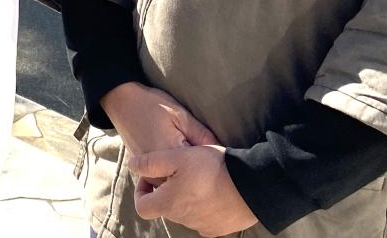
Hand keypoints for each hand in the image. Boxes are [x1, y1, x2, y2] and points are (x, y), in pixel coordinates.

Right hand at [101, 82, 217, 190]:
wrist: (122, 101)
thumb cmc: (153, 105)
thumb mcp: (181, 115)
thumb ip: (201, 135)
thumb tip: (223, 153)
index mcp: (170, 154)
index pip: (200, 173)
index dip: (213, 172)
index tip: (220, 166)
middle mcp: (156, 169)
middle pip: (185, 187)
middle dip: (198, 182)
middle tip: (208, 170)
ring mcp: (147, 173)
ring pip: (172, 190)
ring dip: (184, 185)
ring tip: (196, 173)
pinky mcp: (141, 171)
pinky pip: (160, 185)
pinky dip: (171, 182)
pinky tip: (179, 172)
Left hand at [129, 145, 257, 236]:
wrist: (253, 185)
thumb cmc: (212, 168)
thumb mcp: (177, 157)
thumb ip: (150, 162)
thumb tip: (133, 166)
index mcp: (170, 204)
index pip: (142, 208)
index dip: (141, 191)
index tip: (150, 177)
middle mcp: (184, 220)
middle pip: (165, 208)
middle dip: (166, 190)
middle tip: (177, 171)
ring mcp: (203, 227)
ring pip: (184, 212)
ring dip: (184, 197)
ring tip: (198, 177)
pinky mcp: (220, 229)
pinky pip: (203, 218)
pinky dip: (202, 206)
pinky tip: (212, 190)